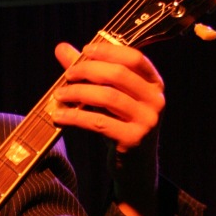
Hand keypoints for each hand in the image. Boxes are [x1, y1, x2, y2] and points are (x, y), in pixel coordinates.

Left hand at [52, 40, 164, 215]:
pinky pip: (99, 123)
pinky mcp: (133, 140)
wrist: (135, 167)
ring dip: (78, 93)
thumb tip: (61, 48)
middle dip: (88, 71)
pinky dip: (75, 117)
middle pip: (118, 75)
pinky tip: (58, 116)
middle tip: (67, 75)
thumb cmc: (119, 124)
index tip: (85, 50)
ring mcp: (147, 121)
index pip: (134, 58)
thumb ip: (89, 71)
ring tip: (59, 95)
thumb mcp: (109, 98)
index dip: (108, 51)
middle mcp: (156, 100)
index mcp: (154, 83)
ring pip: (108, 98)